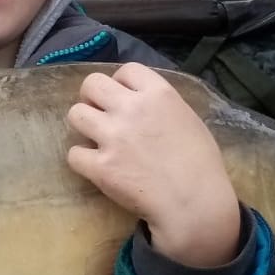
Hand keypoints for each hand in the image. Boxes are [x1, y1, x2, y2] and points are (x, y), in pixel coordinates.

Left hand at [67, 63, 239, 267]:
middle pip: (91, 84)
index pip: (126, 69)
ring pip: (75, 114)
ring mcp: (113, 137)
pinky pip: (73, 153)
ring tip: (96, 139)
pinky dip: (82, 160)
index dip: (120, 82)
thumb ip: (160, 104)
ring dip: (83, 126)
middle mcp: (131, 109)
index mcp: (158, 94)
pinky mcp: (100, 166)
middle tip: (100, 114)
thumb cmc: (200, 165)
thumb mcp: (188, 119)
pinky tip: (96, 166)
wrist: (195, 205)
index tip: (123, 97)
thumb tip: (137, 100)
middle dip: (92, 97)